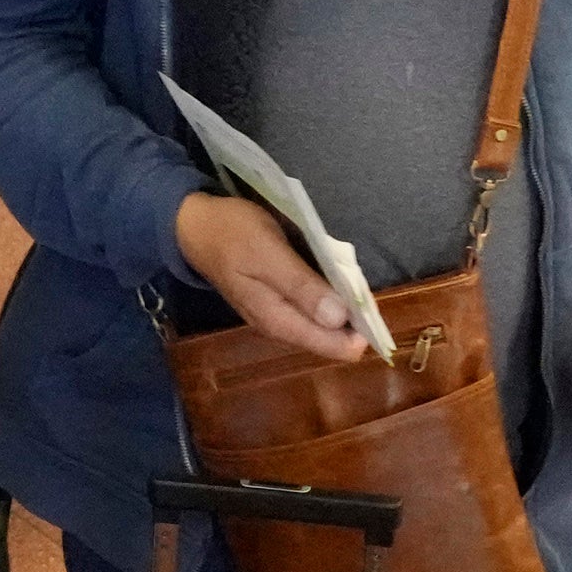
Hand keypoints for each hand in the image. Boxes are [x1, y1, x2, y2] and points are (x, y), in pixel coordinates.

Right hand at [178, 192, 368, 360]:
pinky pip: (312, 309)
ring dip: (344, 309)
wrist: (193, 226)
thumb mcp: (268, 254)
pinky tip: (338, 283)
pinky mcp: (277, 301)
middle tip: (369, 291)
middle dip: (355, 320)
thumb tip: (338, 319)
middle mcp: (280, 326)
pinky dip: (330, 299)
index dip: (361, 332)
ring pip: (323, 324)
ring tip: (359, 286)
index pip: (332, 346)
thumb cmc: (232, 234)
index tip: (378, 308)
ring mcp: (277, 315)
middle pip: (330, 337)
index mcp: (279, 320)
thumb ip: (302, 287)